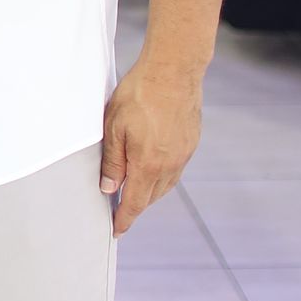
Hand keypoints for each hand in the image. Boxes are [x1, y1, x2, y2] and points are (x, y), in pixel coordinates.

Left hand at [99, 58, 202, 235]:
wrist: (173, 71)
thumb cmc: (140, 94)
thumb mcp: (114, 127)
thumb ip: (112, 162)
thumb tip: (109, 188)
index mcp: (148, 165)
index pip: (135, 203)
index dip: (124, 219)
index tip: (117, 230)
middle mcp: (170, 165)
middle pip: (151, 197)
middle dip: (136, 206)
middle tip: (120, 208)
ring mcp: (184, 154)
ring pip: (165, 185)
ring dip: (150, 191)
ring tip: (135, 190)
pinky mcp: (191, 142)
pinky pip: (176, 169)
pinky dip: (162, 175)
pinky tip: (153, 167)